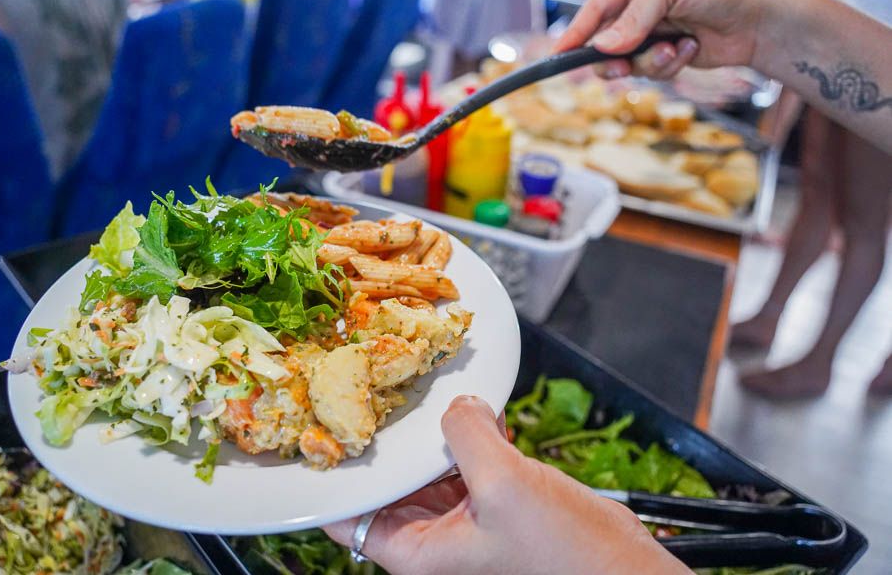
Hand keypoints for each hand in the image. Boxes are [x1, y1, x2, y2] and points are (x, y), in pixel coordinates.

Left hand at [325, 395, 688, 574]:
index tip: (323, 428)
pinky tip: (479, 410)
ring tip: (428, 391)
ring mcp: (463, 517)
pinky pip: (465, 461)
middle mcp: (433, 537)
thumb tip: (456, 404)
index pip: (349, 517)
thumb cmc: (564, 558)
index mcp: (418, 551)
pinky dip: (469, 435)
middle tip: (377, 389)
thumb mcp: (506, 486)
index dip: (334, 475)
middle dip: (387, 441)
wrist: (622, 571)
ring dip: (431, 433)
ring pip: (427, 467)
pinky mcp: (493, 500)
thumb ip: (468, 435)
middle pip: (387, 483)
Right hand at [554, 0, 771, 79]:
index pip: (595, 9)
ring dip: (652, 62)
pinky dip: (671, 65)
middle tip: (620, 68)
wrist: (760, 18)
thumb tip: (602, 47)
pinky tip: (691, 49)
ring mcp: (652, 35)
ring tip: (676, 48)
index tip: (559, 54)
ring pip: (629, 63)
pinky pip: (653, 72)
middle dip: (614, 59)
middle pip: (604, 44)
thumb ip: (634, 18)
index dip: (575, 33)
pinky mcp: (667, 56)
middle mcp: (639, 10)